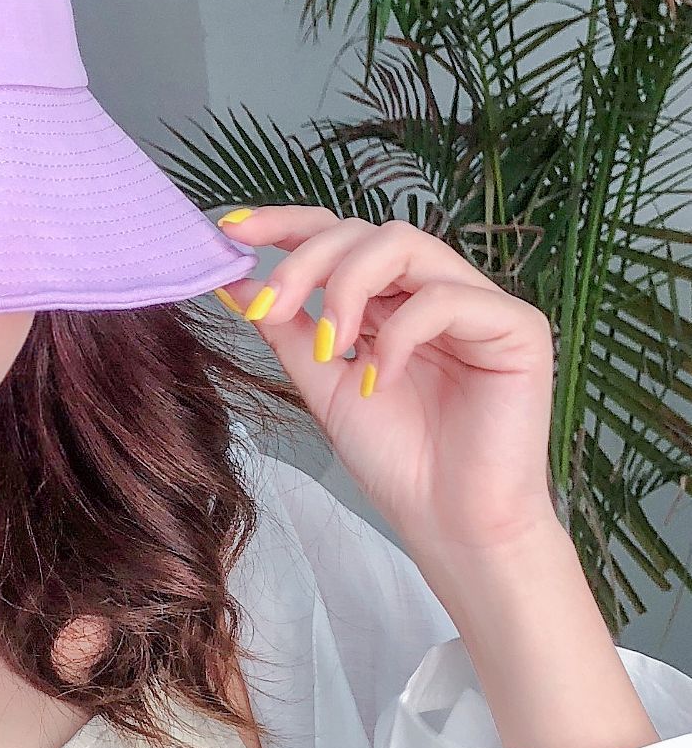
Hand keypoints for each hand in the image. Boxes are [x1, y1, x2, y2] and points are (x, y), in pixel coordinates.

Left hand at [214, 206, 559, 555]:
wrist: (450, 522)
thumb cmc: (398, 460)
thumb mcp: (321, 384)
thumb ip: (285, 330)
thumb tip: (234, 282)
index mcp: (389, 301)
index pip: (338, 236)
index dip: (286, 224)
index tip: (231, 230)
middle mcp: (431, 291)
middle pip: (363, 231)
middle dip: (305, 261)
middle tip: (270, 307)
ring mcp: (477, 304)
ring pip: (405, 243)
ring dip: (348, 286)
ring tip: (329, 345)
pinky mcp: (517, 327)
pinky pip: (447, 299)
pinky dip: (400, 335)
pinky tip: (380, 381)